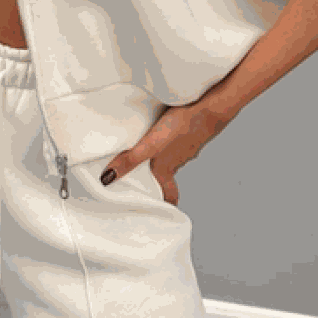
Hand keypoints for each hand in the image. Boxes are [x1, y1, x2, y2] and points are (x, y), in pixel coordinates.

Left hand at [100, 96, 231, 206]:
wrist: (209, 108)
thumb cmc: (181, 128)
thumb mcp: (150, 145)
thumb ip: (130, 160)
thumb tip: (108, 178)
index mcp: (167, 168)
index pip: (169, 194)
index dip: (166, 202)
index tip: (161, 208)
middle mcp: (178, 160)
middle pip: (167, 173)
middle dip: (156, 175)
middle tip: (143, 173)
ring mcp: (187, 146)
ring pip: (173, 156)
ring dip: (162, 154)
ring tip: (149, 146)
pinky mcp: (191, 130)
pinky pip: (179, 139)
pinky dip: (171, 137)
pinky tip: (165, 126)